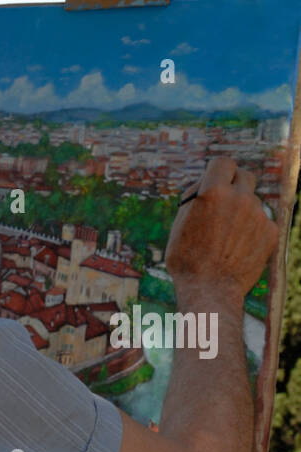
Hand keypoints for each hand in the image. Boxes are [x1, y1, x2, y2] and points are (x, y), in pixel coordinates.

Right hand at [165, 155, 278, 298]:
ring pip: (253, 202)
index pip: (223, 162)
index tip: (216, 179)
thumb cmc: (187, 257)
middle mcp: (239, 198)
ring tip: (228, 235)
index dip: (218, 170)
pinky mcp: (270, 232)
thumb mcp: (181, 221)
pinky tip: (240, 247)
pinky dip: (253, 230)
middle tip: (226, 199)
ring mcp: (258, 215)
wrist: (210, 290)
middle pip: (245, 175)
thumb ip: (197, 198)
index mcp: (213, 191)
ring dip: (243, 210)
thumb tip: (208, 185)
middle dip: (236, 183)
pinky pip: (263, 222)